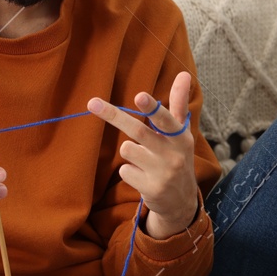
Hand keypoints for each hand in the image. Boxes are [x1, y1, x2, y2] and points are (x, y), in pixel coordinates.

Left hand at [88, 71, 197, 239]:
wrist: (182, 201)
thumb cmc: (177, 157)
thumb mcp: (182, 133)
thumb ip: (179, 104)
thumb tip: (184, 74)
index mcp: (181, 137)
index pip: (166, 119)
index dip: (152, 108)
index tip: (139, 96)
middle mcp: (173, 154)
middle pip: (137, 131)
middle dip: (114, 116)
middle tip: (92, 103)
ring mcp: (162, 173)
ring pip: (127, 150)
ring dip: (130, 152)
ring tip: (145, 161)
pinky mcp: (151, 188)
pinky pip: (124, 170)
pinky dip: (129, 171)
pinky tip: (143, 176)